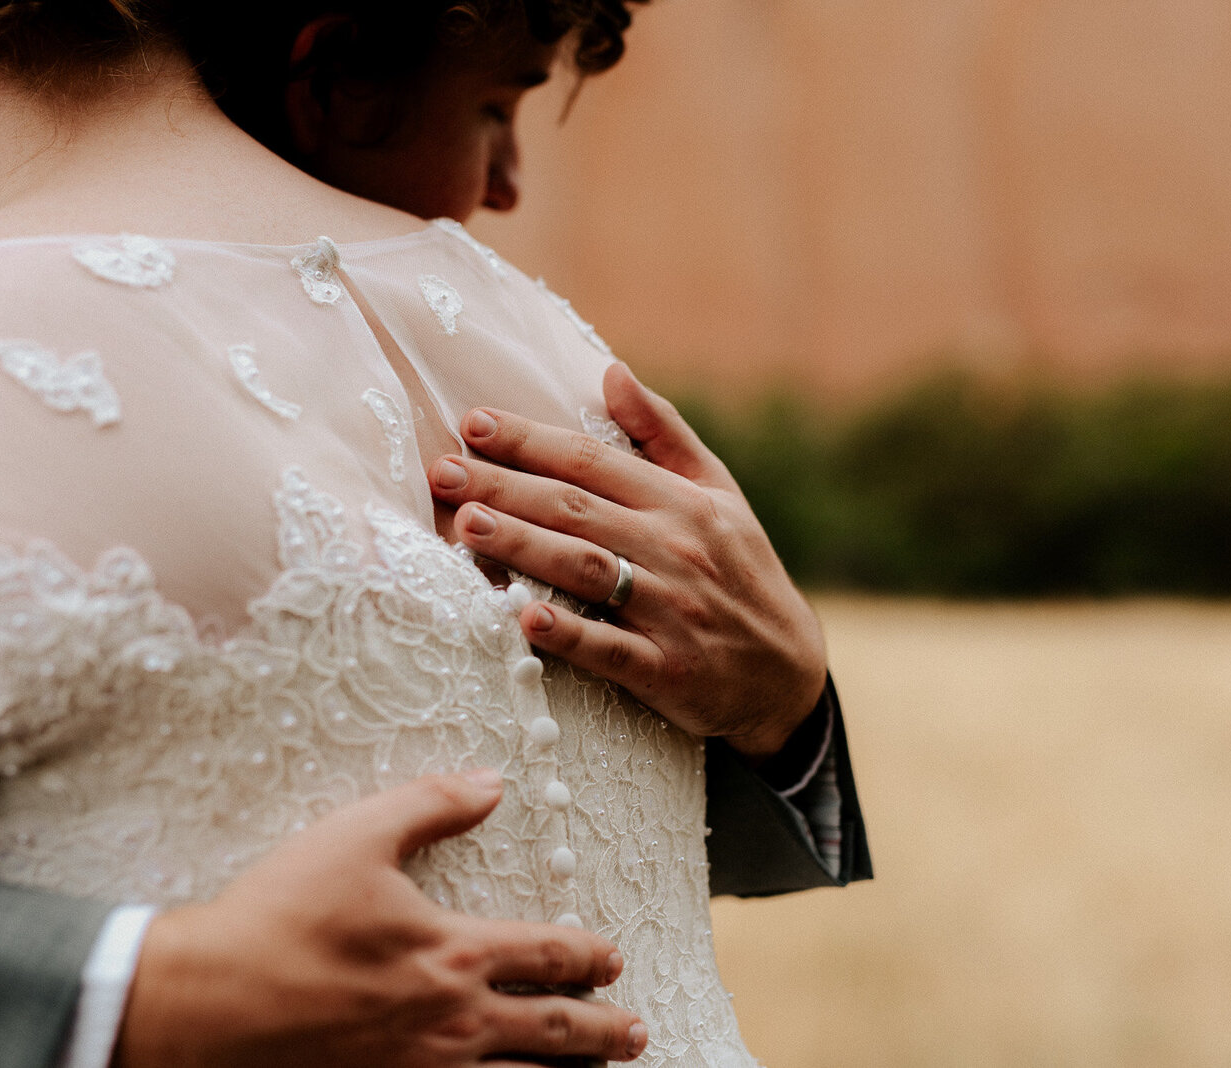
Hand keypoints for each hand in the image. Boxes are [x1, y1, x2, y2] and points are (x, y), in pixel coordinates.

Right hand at [114, 770, 647, 1067]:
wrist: (209, 1001)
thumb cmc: (280, 917)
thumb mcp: (356, 836)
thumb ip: (431, 804)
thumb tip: (491, 782)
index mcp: (454, 953)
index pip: (546, 954)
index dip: (587, 956)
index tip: (610, 957)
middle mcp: (453, 1020)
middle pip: (554, 1031)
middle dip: (601, 1031)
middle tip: (632, 1033)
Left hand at [429, 362, 827, 760]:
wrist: (788, 675)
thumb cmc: (739, 572)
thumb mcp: (717, 493)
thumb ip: (662, 433)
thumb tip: (610, 371)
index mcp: (682, 501)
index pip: (593, 460)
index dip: (531, 440)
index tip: (472, 423)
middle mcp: (676, 548)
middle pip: (577, 509)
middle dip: (505, 488)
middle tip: (443, 473)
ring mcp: (673, 611)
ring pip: (588, 570)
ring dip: (524, 547)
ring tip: (465, 527)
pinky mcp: (669, 672)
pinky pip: (612, 650)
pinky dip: (570, 634)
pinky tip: (524, 619)